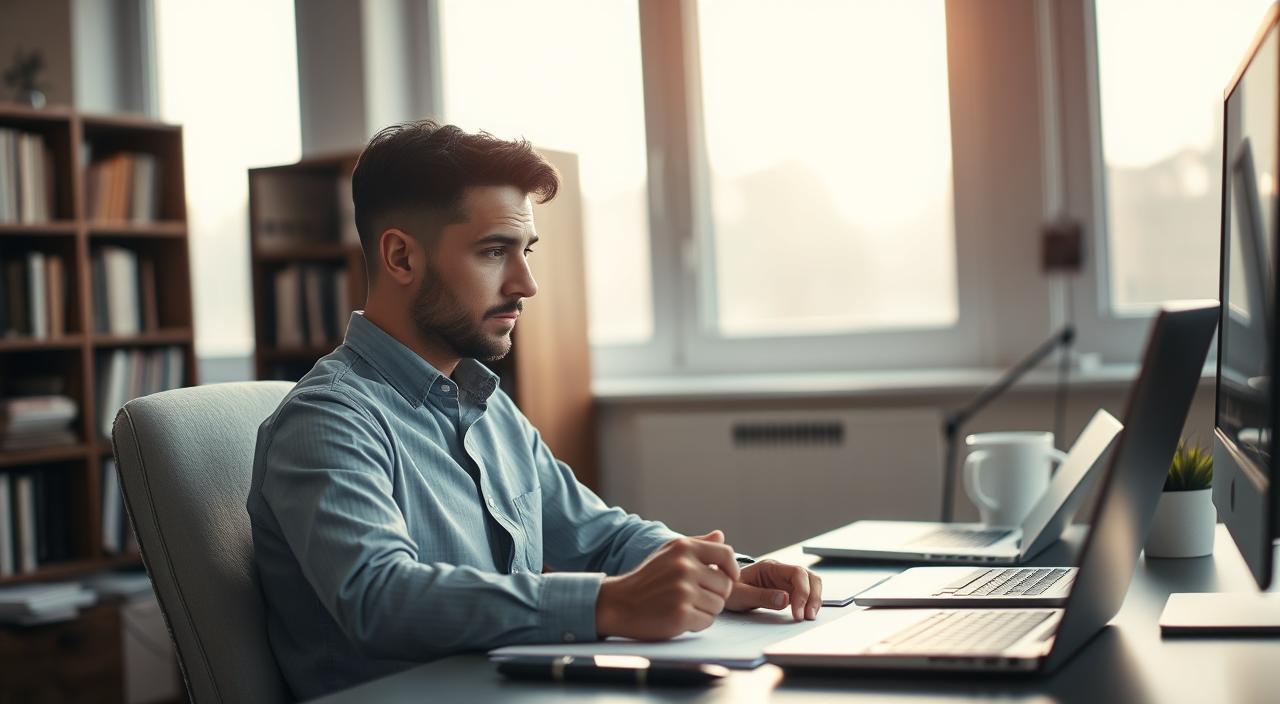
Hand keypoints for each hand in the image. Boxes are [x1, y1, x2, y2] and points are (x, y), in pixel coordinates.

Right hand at [595, 530, 739, 640]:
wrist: (618, 604)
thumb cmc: (646, 580)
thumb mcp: (668, 553)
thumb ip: (696, 544)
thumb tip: (720, 536)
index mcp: (684, 548)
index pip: (726, 554)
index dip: (732, 569)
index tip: (728, 578)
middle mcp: (685, 566)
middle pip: (725, 585)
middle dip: (714, 594)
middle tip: (693, 597)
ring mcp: (683, 591)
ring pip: (718, 605)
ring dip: (705, 610)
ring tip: (683, 605)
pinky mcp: (681, 614)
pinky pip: (707, 622)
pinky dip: (696, 624)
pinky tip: (678, 617)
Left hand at [725, 559, 823, 621]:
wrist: (723, 591)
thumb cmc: (731, 590)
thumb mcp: (740, 594)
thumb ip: (761, 596)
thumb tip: (786, 599)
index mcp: (770, 567)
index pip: (796, 573)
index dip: (802, 592)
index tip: (797, 612)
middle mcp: (781, 572)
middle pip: (809, 577)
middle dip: (812, 597)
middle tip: (807, 617)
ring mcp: (785, 581)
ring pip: (811, 585)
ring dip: (814, 600)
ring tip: (808, 617)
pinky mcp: (788, 591)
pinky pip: (805, 595)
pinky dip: (809, 604)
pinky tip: (805, 614)